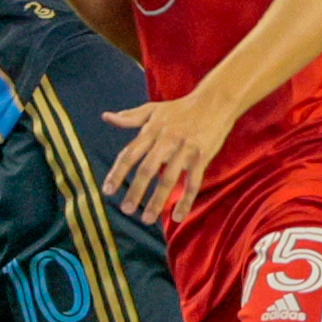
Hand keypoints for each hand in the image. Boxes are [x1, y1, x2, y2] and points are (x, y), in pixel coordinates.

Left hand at [101, 89, 236, 223]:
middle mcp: (166, 140)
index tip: (107, 191)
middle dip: (135, 191)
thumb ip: (130, 117)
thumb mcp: (153, 109)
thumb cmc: (181, 108)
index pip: (130, 154)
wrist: (214, 102)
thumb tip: (106, 117)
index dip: (117, 173)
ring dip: (157, 201)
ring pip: (169, 179)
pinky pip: (193, 182)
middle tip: (126, 210)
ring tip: (147, 219)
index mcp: (151, 131)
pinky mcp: (201, 157)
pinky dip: (186, 201)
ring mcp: (184, 149)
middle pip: (147, 169)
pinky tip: (177, 216)